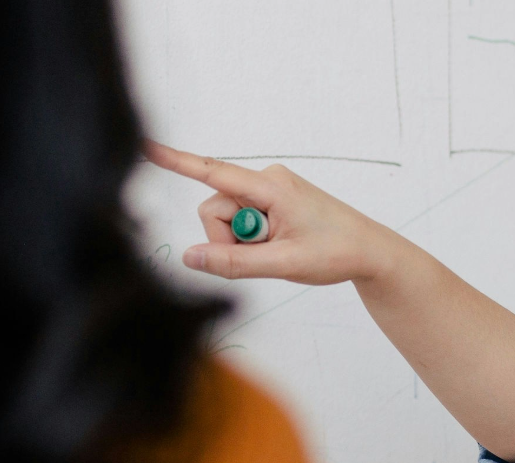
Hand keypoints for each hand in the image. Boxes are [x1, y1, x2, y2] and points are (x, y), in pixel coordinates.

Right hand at [144, 141, 410, 285]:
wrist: (369, 251)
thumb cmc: (335, 252)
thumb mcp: (283, 264)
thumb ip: (233, 263)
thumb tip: (190, 257)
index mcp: (270, 186)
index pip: (212, 171)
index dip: (176, 161)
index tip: (145, 146)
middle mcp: (266, 180)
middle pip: (215, 208)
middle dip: (228, 239)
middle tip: (265, 256)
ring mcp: (269, 190)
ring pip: (227, 218)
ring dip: (243, 242)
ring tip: (278, 251)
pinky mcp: (272, 201)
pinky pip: (243, 220)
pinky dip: (252, 239)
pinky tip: (280, 244)